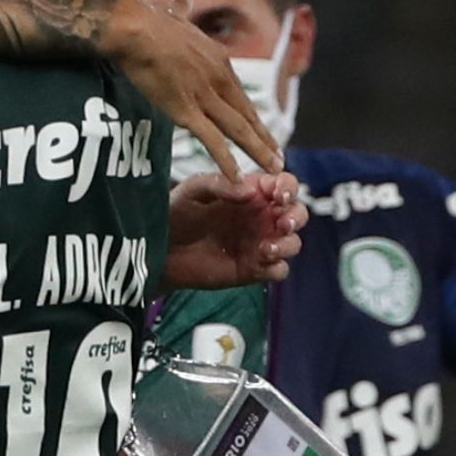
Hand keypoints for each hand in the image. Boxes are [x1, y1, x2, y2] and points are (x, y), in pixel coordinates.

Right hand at [103, 0, 281, 178]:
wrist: (136, 30)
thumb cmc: (147, 21)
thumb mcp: (174, 16)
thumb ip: (182, 13)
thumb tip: (183, 0)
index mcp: (218, 60)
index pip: (239, 95)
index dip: (253, 116)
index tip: (262, 129)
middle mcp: (218, 79)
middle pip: (246, 115)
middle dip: (264, 138)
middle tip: (279, 157)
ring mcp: (204, 96)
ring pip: (237, 129)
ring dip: (257, 150)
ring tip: (272, 167)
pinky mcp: (186, 110)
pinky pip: (211, 140)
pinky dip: (226, 159)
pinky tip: (237, 175)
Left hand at [165, 172, 306, 289]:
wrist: (158, 248)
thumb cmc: (175, 212)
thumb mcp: (193, 190)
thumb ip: (221, 185)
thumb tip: (251, 191)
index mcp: (252, 193)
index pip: (283, 185)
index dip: (287, 187)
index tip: (277, 194)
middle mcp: (261, 217)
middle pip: (297, 213)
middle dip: (296, 216)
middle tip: (282, 222)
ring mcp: (259, 243)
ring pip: (292, 242)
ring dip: (287, 244)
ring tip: (265, 247)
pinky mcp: (253, 268)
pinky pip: (278, 270)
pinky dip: (277, 267)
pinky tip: (261, 262)